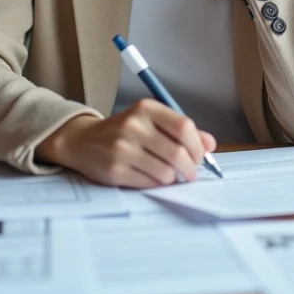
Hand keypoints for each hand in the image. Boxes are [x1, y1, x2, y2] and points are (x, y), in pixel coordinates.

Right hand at [35, 100, 216, 187]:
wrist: (82, 141)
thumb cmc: (124, 132)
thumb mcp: (151, 121)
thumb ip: (181, 130)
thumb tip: (210, 145)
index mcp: (145, 108)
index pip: (184, 127)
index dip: (197, 146)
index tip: (199, 156)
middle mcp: (133, 125)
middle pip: (177, 153)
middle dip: (190, 168)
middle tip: (190, 173)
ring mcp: (122, 148)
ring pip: (165, 172)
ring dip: (173, 179)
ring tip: (169, 175)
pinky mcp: (114, 169)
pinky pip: (149, 183)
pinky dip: (157, 185)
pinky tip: (152, 178)